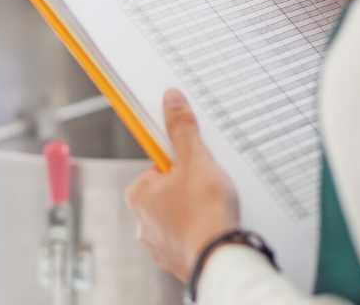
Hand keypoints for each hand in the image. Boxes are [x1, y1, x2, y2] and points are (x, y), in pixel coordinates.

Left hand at [125, 89, 239, 281]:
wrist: (220, 258)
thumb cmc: (204, 212)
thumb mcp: (195, 160)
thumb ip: (182, 129)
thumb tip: (171, 101)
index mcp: (138, 195)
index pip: (158, 166)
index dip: (182, 161)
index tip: (196, 162)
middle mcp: (143, 222)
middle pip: (169, 190)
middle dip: (190, 186)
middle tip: (209, 185)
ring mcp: (159, 244)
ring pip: (180, 214)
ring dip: (196, 209)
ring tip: (215, 207)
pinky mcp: (178, 259)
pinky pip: (190, 236)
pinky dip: (201, 230)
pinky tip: (215, 226)